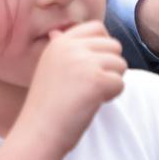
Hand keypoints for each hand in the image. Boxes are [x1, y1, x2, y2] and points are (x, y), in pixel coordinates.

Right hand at [18, 20, 125, 154]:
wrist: (39, 132)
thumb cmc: (46, 106)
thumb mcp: (49, 68)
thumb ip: (62, 51)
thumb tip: (57, 31)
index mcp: (60, 42)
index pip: (96, 27)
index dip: (103, 47)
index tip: (94, 67)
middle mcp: (71, 47)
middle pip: (114, 45)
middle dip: (110, 66)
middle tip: (91, 86)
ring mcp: (83, 62)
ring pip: (120, 64)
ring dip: (111, 82)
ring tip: (89, 95)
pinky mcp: (96, 80)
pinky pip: (120, 83)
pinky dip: (111, 96)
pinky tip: (91, 104)